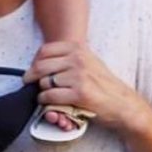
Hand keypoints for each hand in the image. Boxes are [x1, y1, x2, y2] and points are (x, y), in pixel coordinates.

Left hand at [23, 42, 141, 131]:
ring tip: (45, 95)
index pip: (44, 50)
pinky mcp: (79, 93)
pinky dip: (45, 101)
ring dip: (41, 91)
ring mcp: (78, 75)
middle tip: (28, 83)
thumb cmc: (103, 84)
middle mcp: (78, 58)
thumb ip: (68, 57)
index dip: (34, 61)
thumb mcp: (88, 61)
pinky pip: (50, 95)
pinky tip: (48, 103)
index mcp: (78, 48)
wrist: (122, 103)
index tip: (32, 70)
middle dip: (31, 76)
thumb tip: (40, 61)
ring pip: (45, 82)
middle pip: (41, 65)